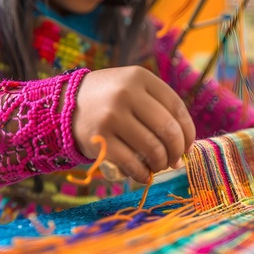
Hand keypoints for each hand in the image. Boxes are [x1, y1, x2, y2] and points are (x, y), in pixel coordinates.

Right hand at [72, 66, 195, 182]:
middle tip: (175, 160)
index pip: (177, 108)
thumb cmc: (109, 100)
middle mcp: (126, 93)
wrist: (65, 105)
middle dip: (177, 151)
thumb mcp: (133, 89)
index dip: (188, 132)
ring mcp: (111, 116)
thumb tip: (184, 148)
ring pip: (153, 149)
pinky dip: (143, 174)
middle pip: (168, 130)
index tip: (187, 145)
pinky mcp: (100, 140)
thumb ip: (159, 109)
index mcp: (140, 77)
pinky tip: (144, 175)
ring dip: (161, 164)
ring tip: (158, 166)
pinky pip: (131, 164)